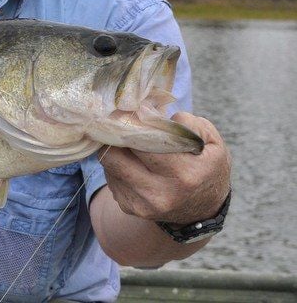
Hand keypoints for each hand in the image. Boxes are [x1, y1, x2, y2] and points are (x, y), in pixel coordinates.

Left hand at [99, 112, 230, 224]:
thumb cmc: (207, 168)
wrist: (203, 210)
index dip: (131, 123)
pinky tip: (130, 160)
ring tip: (124, 139)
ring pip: (109, 165)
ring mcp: (143, 204)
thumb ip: (188, 124)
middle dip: (113, 135)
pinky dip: (116, 165)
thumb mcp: (212, 143)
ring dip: (112, 149)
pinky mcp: (130, 208)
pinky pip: (111, 178)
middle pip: (116, 156)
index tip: (127, 111)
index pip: (143, 142)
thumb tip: (151, 113)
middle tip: (117, 122)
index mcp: (184, 174)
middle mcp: (161, 194)